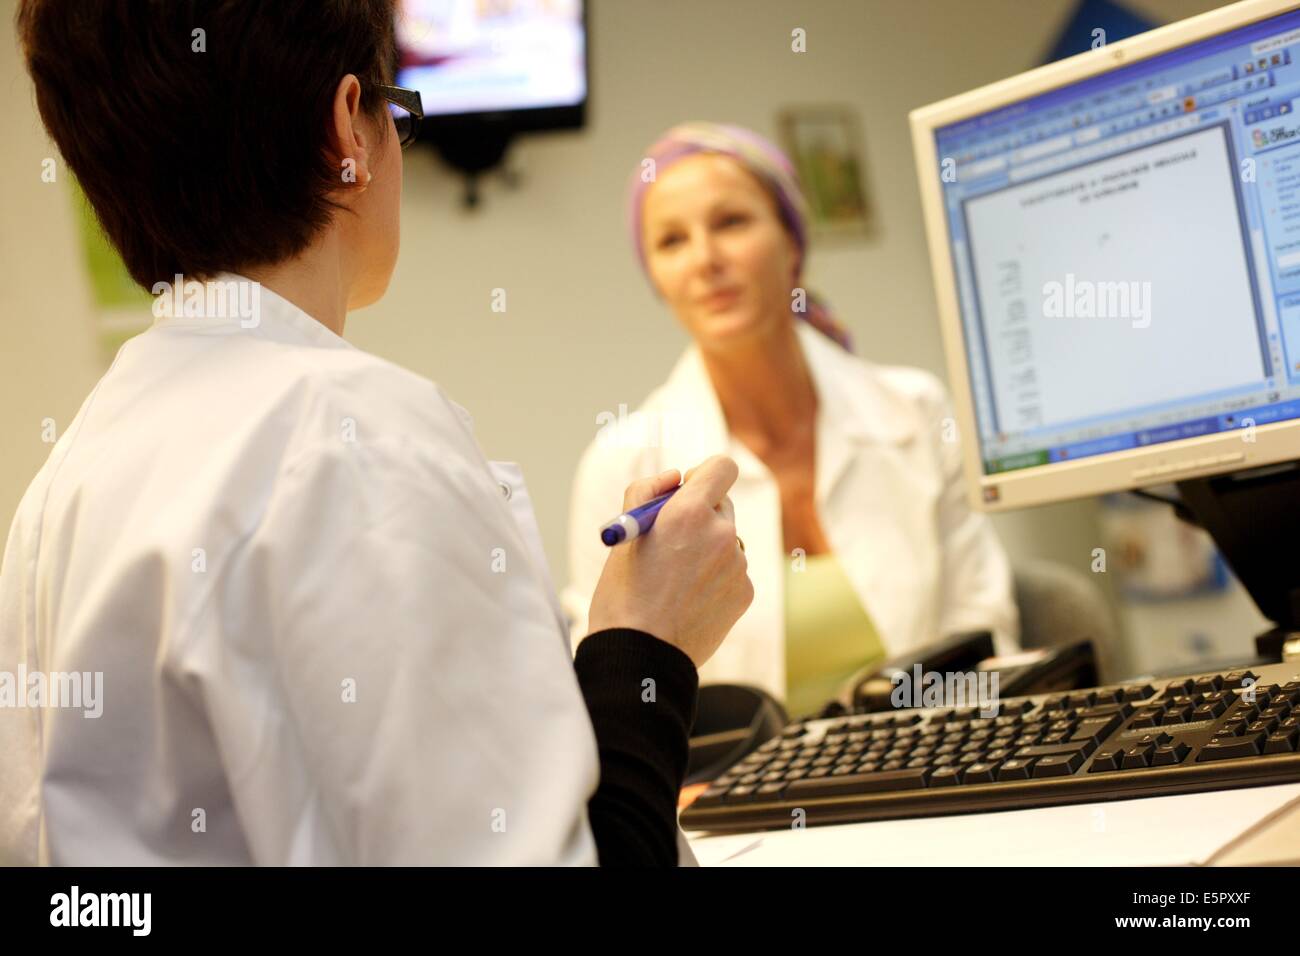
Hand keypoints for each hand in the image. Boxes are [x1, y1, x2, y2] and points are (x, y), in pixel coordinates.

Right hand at [587, 455, 753, 667]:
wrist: (641, 657)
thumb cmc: (623, 595)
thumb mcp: (623, 534)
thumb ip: (646, 492)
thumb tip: (674, 477)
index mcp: (689, 513)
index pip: (721, 467)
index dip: (704, 474)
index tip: (687, 490)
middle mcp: (721, 534)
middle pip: (723, 504)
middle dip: (701, 514)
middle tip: (672, 540)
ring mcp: (738, 565)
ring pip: (728, 540)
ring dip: (708, 548)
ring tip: (676, 580)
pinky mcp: (745, 592)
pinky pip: (733, 570)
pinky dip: (716, 577)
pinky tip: (690, 599)